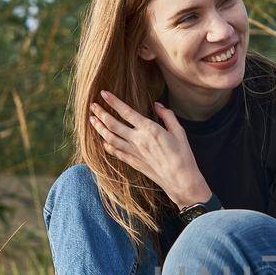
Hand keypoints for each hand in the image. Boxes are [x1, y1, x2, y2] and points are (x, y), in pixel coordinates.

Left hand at [89, 91, 211, 207]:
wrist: (180, 180)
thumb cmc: (183, 155)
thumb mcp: (179, 131)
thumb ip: (167, 116)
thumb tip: (157, 105)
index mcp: (149, 129)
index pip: (126, 112)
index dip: (113, 102)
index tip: (104, 93)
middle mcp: (138, 140)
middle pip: (113, 124)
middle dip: (101, 113)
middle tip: (93, 106)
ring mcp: (133, 152)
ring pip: (110, 138)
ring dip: (99, 128)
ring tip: (92, 120)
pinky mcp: (133, 162)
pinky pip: (115, 152)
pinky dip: (107, 145)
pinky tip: (103, 140)